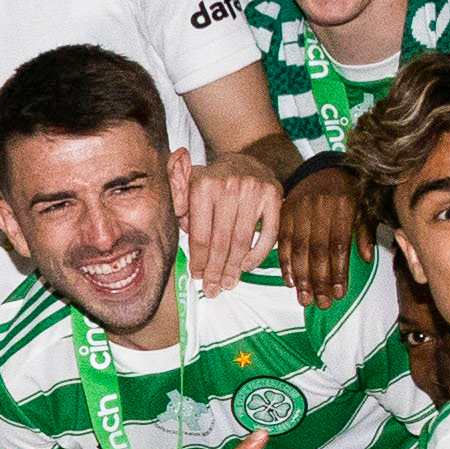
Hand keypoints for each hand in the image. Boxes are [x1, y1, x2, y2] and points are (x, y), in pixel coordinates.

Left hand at [177, 151, 285, 292]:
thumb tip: (178, 218)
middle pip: (221, 241)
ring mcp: (254, 190)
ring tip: (228, 283)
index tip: (197, 276)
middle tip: (213, 289)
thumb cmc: (213, 180)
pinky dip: (258, 253)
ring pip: (242, 240)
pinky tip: (247, 266)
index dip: (198, 260)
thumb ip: (176, 197)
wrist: (246, 159)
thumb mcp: (187, 183)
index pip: (200, 234)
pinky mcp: (273, 195)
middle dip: (216, 270)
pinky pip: (268, 232)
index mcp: (203, 185)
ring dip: (234, 267)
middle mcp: (229, 186)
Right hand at [276, 154, 371, 306]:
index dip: (339, 271)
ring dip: (301, 277)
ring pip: (299, 248)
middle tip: (322, 304)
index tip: (339, 293)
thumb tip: (367, 259)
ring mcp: (299, 208)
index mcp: (344, 205)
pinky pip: (283, 241)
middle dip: (319, 280)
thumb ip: (365, 232)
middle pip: (318, 250)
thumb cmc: (349, 194)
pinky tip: (290, 282)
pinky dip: (285, 263)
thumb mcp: (364, 207)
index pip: (340, 244)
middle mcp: (320, 207)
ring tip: (305, 299)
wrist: (323, 168)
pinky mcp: (284, 212)